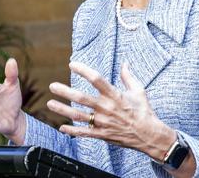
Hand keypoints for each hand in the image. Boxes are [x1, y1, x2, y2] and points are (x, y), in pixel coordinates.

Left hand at [47, 62, 175, 160]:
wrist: (148, 135)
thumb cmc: (144, 111)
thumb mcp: (139, 91)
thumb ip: (129, 77)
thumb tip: (125, 63)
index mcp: (115, 95)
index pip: (96, 79)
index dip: (83, 70)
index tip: (72, 65)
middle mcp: (107, 108)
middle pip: (82, 98)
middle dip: (65, 91)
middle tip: (52, 86)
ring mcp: (103, 122)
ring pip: (78, 115)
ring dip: (62, 109)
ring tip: (50, 103)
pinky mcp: (102, 134)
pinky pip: (84, 133)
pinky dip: (72, 131)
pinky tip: (62, 126)